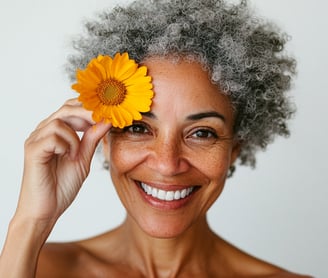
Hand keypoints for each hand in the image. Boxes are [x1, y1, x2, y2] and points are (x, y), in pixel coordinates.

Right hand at [15, 98, 110, 225]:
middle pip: (65, 108)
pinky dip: (65, 146)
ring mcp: (36, 139)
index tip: (108, 114)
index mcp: (55, 131)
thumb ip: (92, 139)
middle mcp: (43, 131)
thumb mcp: (83, 158)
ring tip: (75, 155)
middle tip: (101, 122)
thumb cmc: (61, 186)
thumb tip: (105, 120)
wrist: (47, 210)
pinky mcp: (32, 150)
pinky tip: (66, 157)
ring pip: (60, 121)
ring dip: (75, 137)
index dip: (90, 108)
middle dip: (87, 114)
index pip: (71, 108)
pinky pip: (53, 137)